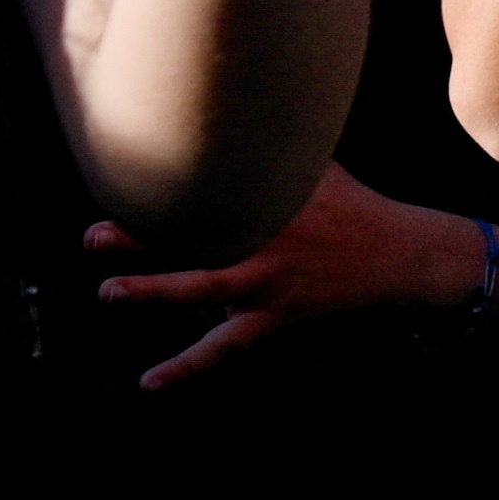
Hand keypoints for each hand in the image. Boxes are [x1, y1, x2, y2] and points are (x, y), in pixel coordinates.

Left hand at [85, 167, 484, 391]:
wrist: (403, 257)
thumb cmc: (358, 206)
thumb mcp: (321, 168)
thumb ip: (276, 153)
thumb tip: (242, 117)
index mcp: (274, 198)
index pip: (211, 191)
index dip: (167, 185)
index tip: (125, 175)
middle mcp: (267, 238)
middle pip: (195, 236)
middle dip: (141, 237)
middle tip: (94, 235)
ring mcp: (269, 282)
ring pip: (203, 289)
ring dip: (154, 292)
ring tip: (109, 292)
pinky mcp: (275, 316)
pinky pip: (223, 348)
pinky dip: (185, 366)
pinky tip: (148, 382)